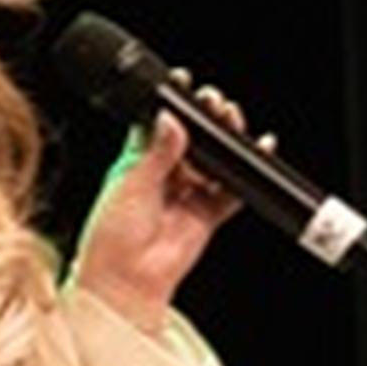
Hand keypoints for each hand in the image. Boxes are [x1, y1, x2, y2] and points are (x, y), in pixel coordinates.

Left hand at [71, 80, 257, 328]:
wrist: (126, 279)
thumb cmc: (111, 235)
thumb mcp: (132, 182)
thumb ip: (158, 151)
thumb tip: (171, 118)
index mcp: (136, 161)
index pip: (160, 124)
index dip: (175, 106)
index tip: (185, 86)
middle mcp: (163, 175)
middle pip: (193, 140)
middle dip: (207, 121)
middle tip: (216, 105)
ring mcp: (186, 194)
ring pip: (214, 162)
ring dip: (226, 143)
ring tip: (234, 124)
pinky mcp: (205, 215)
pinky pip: (231, 193)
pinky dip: (244, 178)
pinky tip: (255, 156)